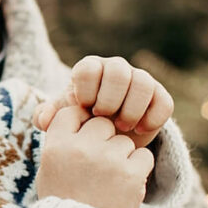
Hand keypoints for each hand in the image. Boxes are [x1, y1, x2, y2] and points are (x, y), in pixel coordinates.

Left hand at [34, 55, 173, 146]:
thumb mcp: (62, 121)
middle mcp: (116, 69)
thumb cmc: (80, 123)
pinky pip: (164, 102)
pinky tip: (139, 131)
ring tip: (121, 128)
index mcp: (90, 69)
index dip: (86, 90)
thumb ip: (49, 118)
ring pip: (143, 83)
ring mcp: (139, 81)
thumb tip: (44, 119)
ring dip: (131, 108)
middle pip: (118, 70)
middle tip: (103, 120)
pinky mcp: (159, 98)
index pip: (89, 68)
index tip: (84, 109)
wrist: (106, 139)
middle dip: (110, 98)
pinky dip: (152, 118)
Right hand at [37, 103, 154, 207]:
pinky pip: (143, 156)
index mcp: (56, 146)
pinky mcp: (131, 174)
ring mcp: (108, 160)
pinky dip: (137, 170)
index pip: (71, 112)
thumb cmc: (64, 205)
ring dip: (122, 157)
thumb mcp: (49, 171)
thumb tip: (79, 114)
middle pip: (102, 123)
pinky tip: (123, 186)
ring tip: (109, 182)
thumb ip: (61, 141)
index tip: (82, 139)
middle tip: (98, 166)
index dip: (80, 122)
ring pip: (125, 141)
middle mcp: (81, 148)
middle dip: (103, 140)